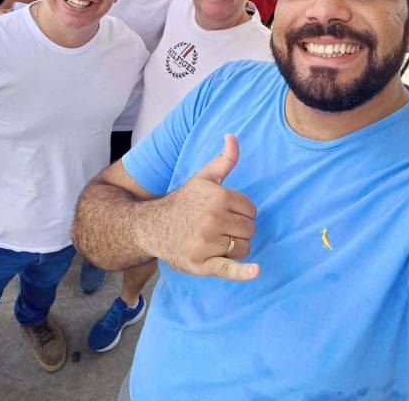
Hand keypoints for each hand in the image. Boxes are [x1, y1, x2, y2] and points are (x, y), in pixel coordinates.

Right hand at [144, 134, 258, 281]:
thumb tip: (232, 136)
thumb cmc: (184, 201)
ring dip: (234, 247)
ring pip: (243, 248)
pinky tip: (255, 271)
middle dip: (238, 229)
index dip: (240, 212)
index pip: (251, 210)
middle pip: (249, 230)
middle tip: (217, 226)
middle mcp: (213, 219)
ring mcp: (207, 243)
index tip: (224, 212)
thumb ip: (224, 160)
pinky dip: (243, 272)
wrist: (153, 226)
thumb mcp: (203, 177)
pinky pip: (229, 269)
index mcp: (218, 197)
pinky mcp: (201, 264)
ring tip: (214, 240)